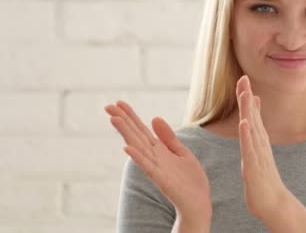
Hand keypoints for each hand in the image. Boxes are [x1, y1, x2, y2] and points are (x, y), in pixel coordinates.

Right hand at [105, 100, 211, 222]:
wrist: (198, 203)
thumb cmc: (190, 181)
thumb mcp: (182, 152)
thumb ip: (168, 137)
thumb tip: (154, 117)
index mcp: (159, 150)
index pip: (141, 130)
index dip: (131, 116)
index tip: (118, 102)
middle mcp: (154, 157)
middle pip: (136, 136)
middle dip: (123, 121)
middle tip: (107, 106)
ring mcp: (156, 168)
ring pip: (138, 148)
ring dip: (126, 134)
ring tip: (114, 120)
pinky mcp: (162, 179)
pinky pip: (147, 167)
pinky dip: (138, 158)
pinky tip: (127, 148)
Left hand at [236, 75, 290, 223]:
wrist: (274, 202)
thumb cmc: (264, 178)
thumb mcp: (258, 152)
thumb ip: (256, 134)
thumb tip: (253, 119)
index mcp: (258, 140)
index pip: (252, 114)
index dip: (247, 96)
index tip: (244, 77)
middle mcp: (260, 144)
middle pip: (252, 116)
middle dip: (247, 96)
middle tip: (244, 77)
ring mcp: (258, 154)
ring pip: (252, 129)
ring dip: (249, 111)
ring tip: (245, 94)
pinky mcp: (254, 167)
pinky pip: (250, 149)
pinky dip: (247, 135)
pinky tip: (244, 123)